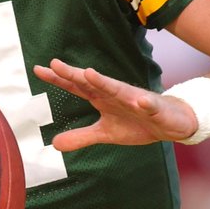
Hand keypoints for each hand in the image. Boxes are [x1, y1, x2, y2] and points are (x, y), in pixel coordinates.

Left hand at [33, 59, 197, 150]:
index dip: (58, 79)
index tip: (39, 69)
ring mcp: (134, 99)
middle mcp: (115, 94)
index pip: (76, 86)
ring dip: (104, 82)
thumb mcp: (105, 133)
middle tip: (55, 64)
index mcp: (102, 99)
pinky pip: (149, 105)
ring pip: (117, 89)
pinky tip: (140, 100)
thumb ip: (81, 136)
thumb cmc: (137, 123)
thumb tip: (54, 144)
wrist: (170, 123)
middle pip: (91, 82)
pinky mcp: (154, 108)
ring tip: (89, 73)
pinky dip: (145, 102)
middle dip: (74, 74)